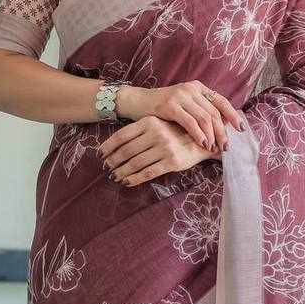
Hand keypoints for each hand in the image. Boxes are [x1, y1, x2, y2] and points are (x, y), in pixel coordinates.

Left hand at [97, 115, 218, 186]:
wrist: (205, 138)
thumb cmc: (177, 132)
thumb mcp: (159, 124)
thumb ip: (140, 131)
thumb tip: (117, 145)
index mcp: (150, 122)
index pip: (122, 135)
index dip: (108, 146)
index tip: (100, 154)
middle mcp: (157, 133)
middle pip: (127, 151)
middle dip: (113, 161)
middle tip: (105, 167)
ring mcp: (165, 148)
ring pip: (135, 163)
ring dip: (121, 171)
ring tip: (114, 176)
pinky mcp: (172, 162)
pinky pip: (148, 173)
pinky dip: (134, 178)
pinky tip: (126, 181)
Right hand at [119, 81, 244, 152]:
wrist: (137, 102)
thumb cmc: (162, 109)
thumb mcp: (184, 106)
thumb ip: (200, 112)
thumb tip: (221, 130)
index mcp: (198, 88)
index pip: (221, 101)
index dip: (233, 115)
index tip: (241, 129)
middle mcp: (191, 89)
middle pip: (214, 112)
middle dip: (223, 131)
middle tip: (226, 146)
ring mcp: (181, 96)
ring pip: (205, 118)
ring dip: (212, 135)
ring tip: (214, 147)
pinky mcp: (170, 105)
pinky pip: (190, 122)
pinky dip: (199, 134)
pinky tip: (202, 143)